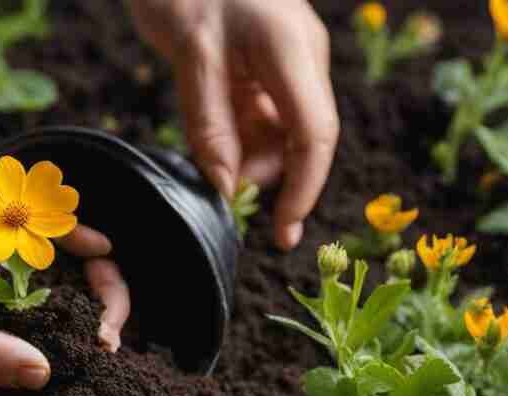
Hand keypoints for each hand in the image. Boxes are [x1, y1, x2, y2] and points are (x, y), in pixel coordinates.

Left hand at [129, 0, 339, 249]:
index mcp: (293, 51)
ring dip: (245, 156)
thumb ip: (210, 125)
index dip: (303, 190)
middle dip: (262, 172)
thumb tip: (226, 189)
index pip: (316, 137)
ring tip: (205, 151)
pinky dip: (236, 136)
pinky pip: (261, 116)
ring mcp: (287, 63)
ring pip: (278, 132)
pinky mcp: (267, 66)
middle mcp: (302, 60)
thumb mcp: (192, 55)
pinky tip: (211, 135)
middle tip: (214, 185)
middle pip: (299, 140)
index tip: (283, 232)